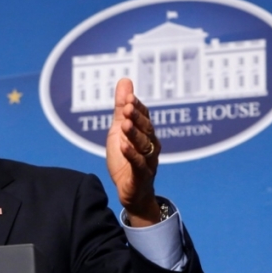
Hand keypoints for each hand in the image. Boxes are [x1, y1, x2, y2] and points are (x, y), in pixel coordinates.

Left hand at [106, 78, 160, 226]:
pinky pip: (138, 165)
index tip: (129, 97)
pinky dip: (131, 155)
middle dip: (138, 117)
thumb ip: (122, 108)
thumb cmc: (126, 158)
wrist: (132, 191)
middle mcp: (151, 146)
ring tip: (125, 124)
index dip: (137, 107)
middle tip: (128, 106)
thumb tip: (125, 81)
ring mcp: (148, 162)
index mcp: (145, 134)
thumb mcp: (120, 130)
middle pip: (146, 129)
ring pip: (144, 146)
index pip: (144, 117)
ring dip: (135, 134)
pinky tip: (123, 146)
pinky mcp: (141, 176)